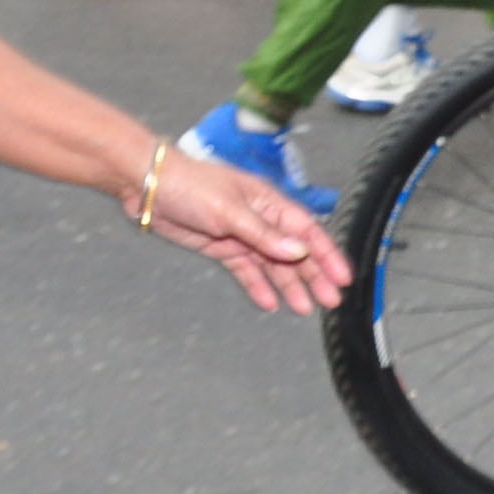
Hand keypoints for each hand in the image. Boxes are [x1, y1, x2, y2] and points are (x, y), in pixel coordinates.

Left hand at [137, 150, 353, 313]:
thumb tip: (299, 251)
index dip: (328, 255)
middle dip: (315, 276)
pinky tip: (269, 302)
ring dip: (290, 285)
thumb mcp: (230, 211)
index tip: (342, 277)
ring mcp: (243, 235)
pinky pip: (247, 270)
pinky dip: (258, 285)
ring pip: (273, 265)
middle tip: (331, 300)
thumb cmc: (191, 185)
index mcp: (271, 204)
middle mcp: (262, 220)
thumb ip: (264, 235)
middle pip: (295, 252)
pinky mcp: (224, 247)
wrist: (150, 186)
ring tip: (304, 308)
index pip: (309, 232)